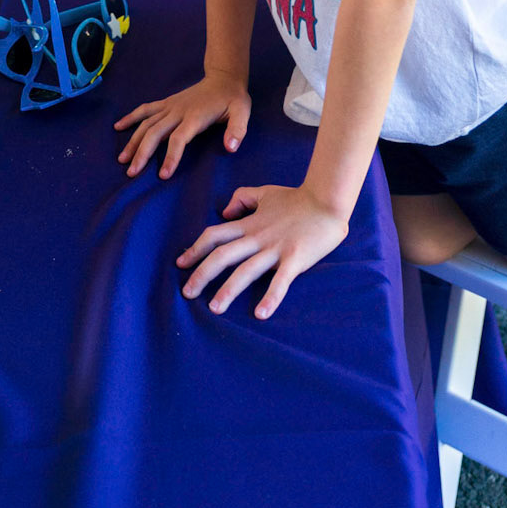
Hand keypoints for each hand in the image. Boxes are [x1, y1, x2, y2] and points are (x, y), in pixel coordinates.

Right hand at [114, 72, 250, 178]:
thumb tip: (230, 148)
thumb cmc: (233, 100)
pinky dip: (131, 117)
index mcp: (195, 117)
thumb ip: (237, 130)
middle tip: (131, 173)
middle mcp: (178, 111)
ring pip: (146, 123)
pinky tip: (118, 127)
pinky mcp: (166, 103)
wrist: (223, 78)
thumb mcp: (242, 112)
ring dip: (133, 140)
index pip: (178, 138)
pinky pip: (145, 110)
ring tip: (122, 159)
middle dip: (142, 153)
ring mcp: (170, 106)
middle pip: (155, 132)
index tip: (163, 175)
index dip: (170, 156)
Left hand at [177, 183, 348, 318]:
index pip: (214, 235)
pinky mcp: (295, 259)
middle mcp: (257, 237)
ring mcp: (275, 249)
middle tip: (186, 293)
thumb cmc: (296, 198)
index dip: (195, 249)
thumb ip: (242, 198)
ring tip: (214, 309)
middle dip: (201, 274)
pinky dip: (270, 297)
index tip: (181, 263)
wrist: (326, 200)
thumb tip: (226, 211)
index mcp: (248, 224)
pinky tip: (260, 314)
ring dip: (228, 290)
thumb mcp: (264, 193)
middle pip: (222, 255)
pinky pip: (280, 281)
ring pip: (245, 271)